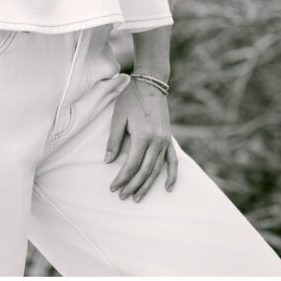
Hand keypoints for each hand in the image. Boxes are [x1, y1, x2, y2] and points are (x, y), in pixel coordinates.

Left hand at [104, 78, 177, 202]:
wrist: (151, 84)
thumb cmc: (131, 98)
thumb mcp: (118, 117)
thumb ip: (114, 140)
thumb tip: (107, 161)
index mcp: (143, 136)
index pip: (132, 165)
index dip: (122, 178)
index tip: (113, 187)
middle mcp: (157, 141)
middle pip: (145, 171)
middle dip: (133, 186)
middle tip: (122, 196)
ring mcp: (165, 141)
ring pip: (157, 170)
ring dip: (148, 185)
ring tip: (137, 197)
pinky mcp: (169, 139)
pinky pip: (173, 161)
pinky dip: (171, 175)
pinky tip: (167, 187)